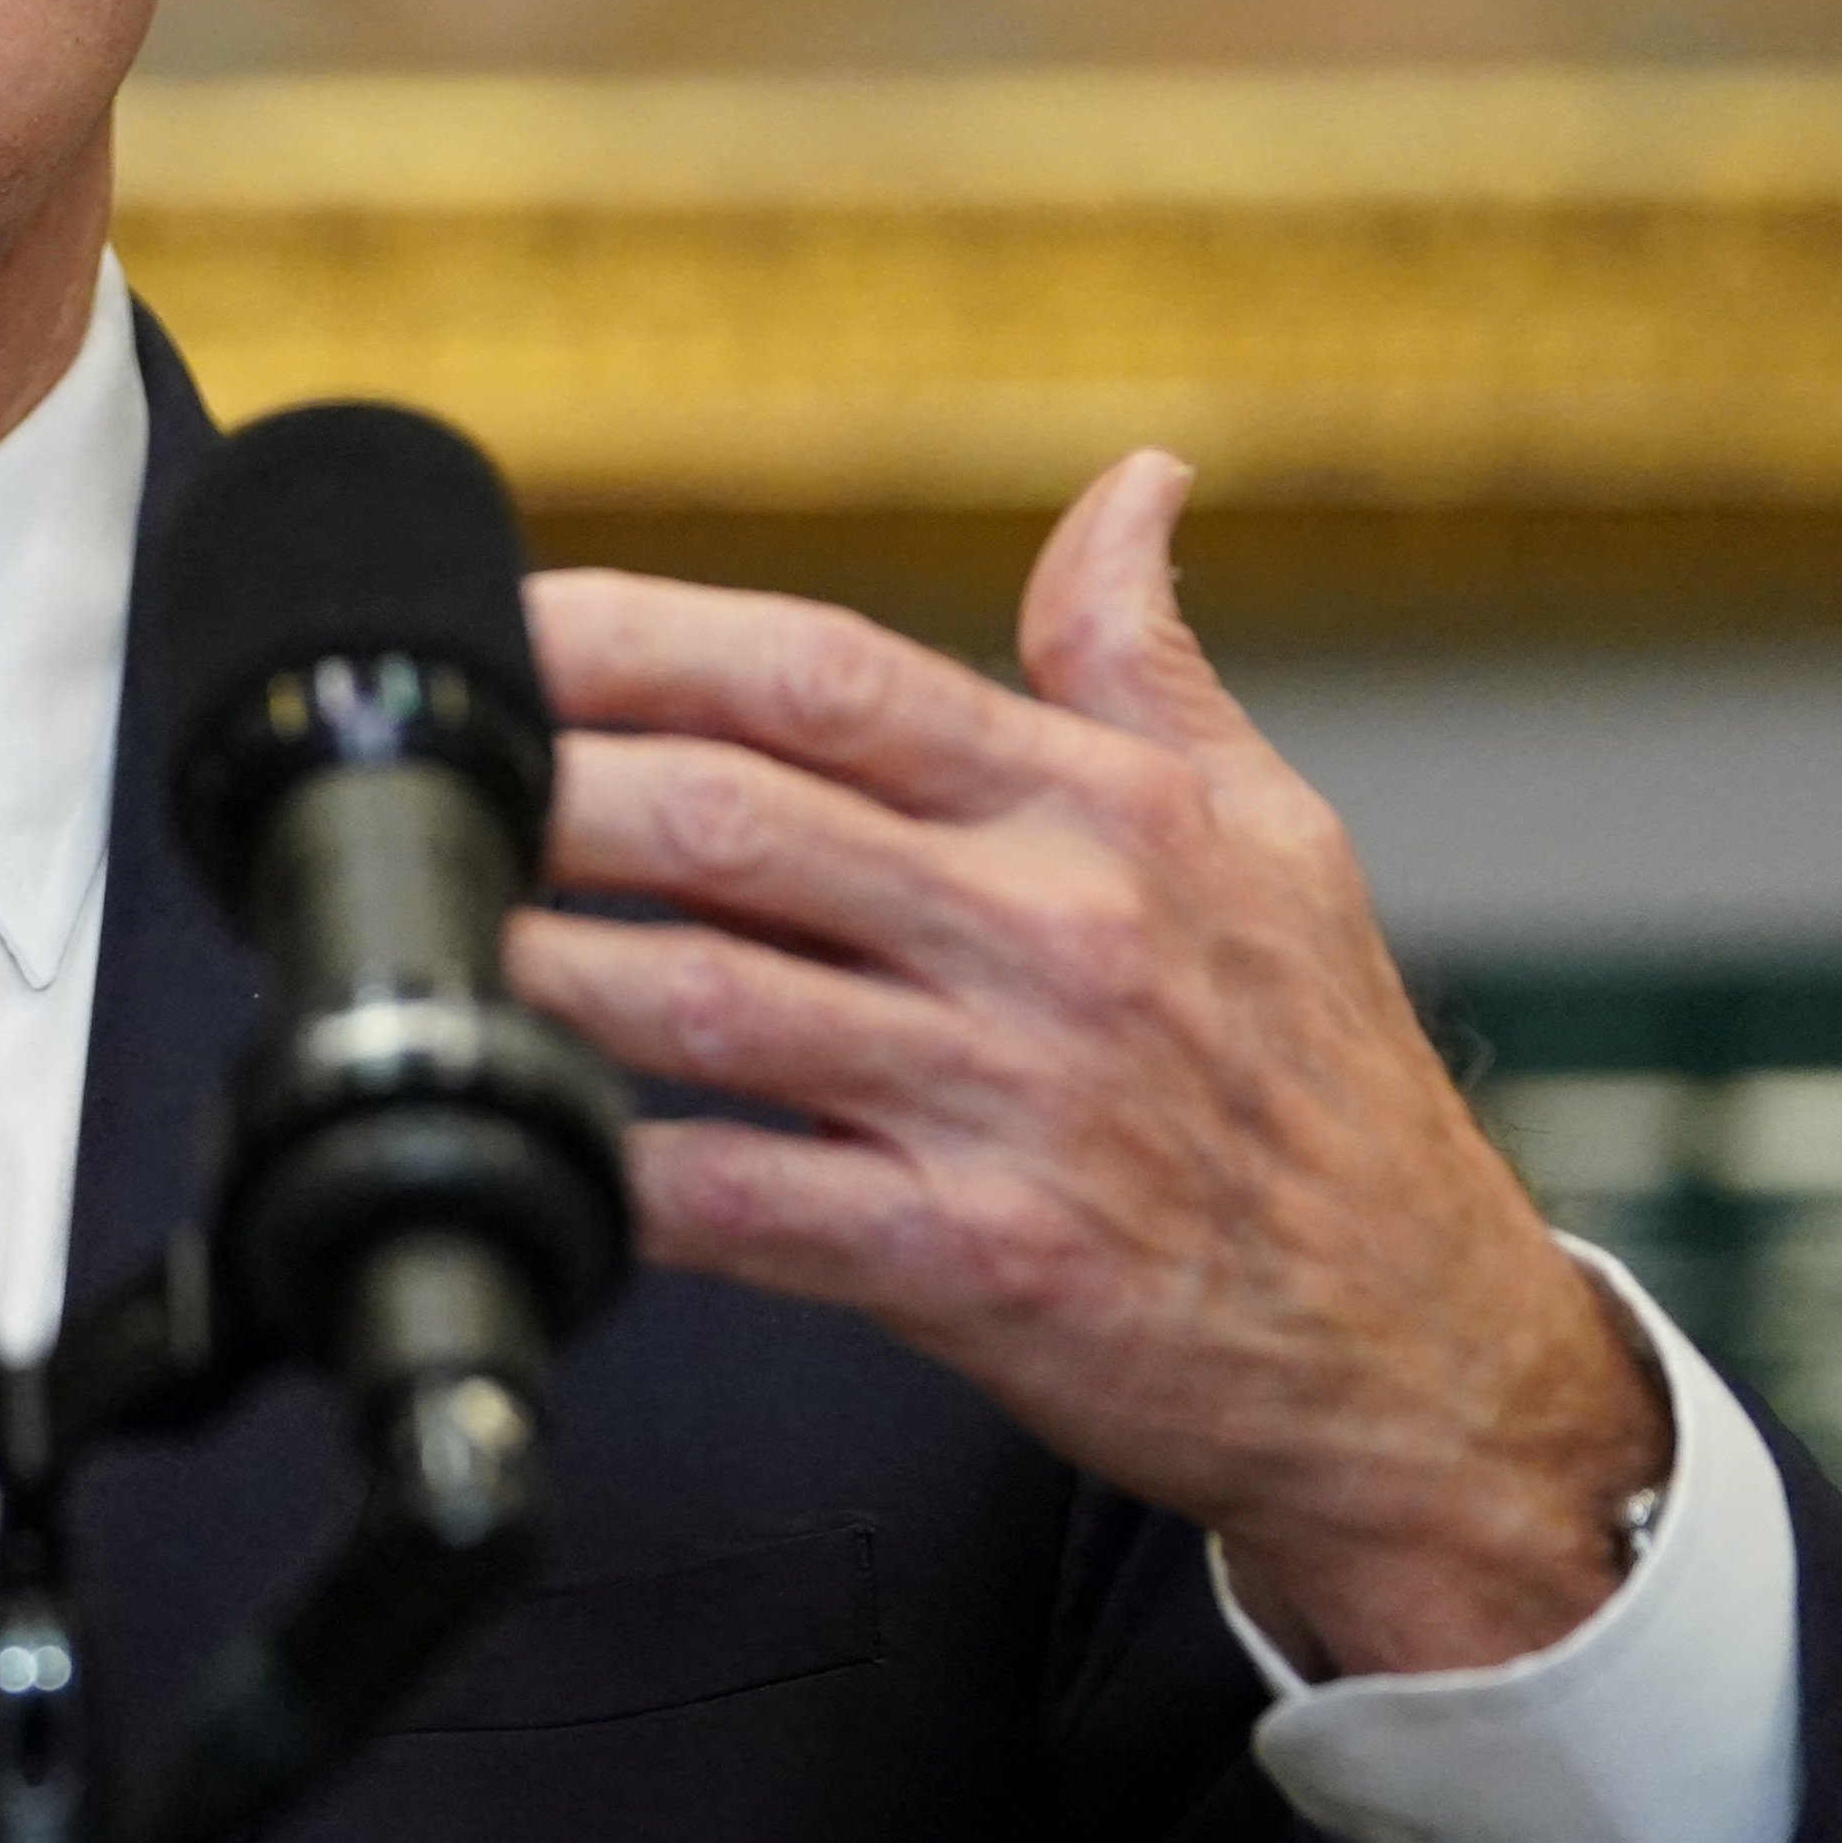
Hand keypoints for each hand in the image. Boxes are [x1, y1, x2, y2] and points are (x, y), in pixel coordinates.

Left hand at [498, 452, 1664, 1676]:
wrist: (1426, 1359)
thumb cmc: (1326, 1088)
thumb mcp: (1274, 833)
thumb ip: (1148, 658)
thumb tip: (1134, 483)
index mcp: (1095, 810)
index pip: (825, 672)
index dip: (638, 634)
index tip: (505, 618)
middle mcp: (1045, 933)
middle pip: (733, 815)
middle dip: (545, 780)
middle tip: (415, 767)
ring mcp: (1005, 1097)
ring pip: (709, 999)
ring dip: (540, 957)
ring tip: (419, 927)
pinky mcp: (976, 1260)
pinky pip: (747, 1201)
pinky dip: (616, 1169)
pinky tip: (517, 1132)